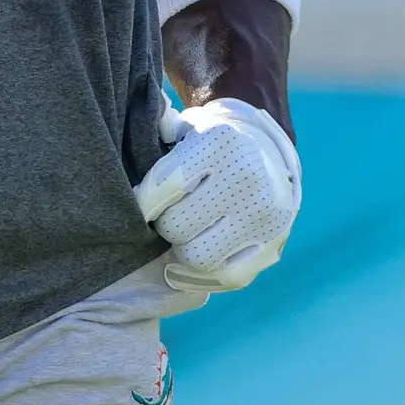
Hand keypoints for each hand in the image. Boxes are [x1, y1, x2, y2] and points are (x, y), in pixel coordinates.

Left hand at [134, 98, 300, 292]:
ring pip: (197, 257)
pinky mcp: (274, 247)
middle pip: (176, 227)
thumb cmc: (212, 142)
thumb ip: (154, 141)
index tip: (139, 202)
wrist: (268, 150)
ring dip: (183, 246)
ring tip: (187, 229)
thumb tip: (130, 168)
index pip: (165, 185)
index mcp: (222, 142)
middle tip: (167, 213)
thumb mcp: (186, 127)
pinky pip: (225, 277)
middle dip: (164, 222)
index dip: (142, 200)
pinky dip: (206, 272)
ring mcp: (265, 217)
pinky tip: (198, 250)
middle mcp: (249, 179)